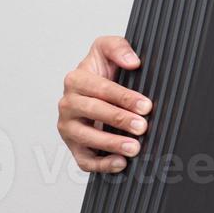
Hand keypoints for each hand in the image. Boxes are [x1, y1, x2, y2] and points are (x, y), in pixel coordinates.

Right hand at [57, 36, 153, 172]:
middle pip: (93, 112)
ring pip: (86, 137)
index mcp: (76, 79)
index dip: (124, 98)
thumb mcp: (107, 49)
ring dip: (111, 144)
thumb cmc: (102, 71)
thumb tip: (132, 61)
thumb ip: (118, 47)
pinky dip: (101, 165)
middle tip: (142, 126)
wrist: (93, 90)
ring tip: (134, 147)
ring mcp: (68, 126)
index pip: (101, 89)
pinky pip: (83, 160)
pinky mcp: (73, 146)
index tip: (145, 106)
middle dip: (120, 120)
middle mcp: (67, 103)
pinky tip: (120, 163)